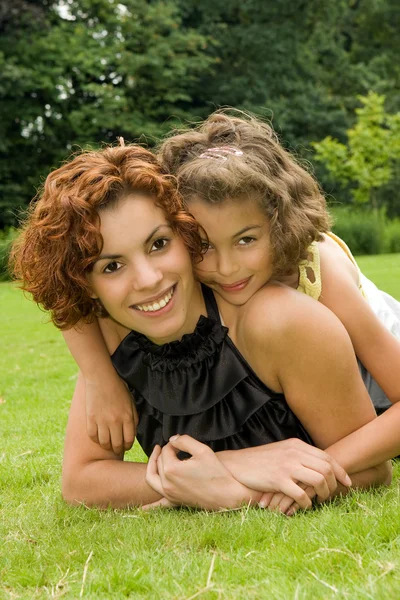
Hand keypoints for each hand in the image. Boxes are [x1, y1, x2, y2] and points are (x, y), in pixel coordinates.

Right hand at [85, 374, 137, 454]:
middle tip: (117, 449)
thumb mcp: (130, 401)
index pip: (129, 439)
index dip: (128, 446)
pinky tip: (98, 437)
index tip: (126, 446)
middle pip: (117, 444)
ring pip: (104, 443)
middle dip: (118, 449)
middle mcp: (115, 421)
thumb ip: (133, 417)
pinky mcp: (91, 419)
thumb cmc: (118, 388)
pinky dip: (96, 440)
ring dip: (107, 446)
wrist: (101, 377)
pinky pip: (93, 436)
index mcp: (127, 416)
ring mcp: (102, 421)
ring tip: (108, 444)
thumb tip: (132, 432)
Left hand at [145, 436, 260, 510]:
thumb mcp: (202, 449)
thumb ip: (184, 440)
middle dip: (165, 452)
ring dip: (152, 467)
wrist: (227, 494)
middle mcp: (166, 483)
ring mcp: (169, 494)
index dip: (173, 443)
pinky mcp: (175, 502)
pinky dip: (150, 506)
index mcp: (171, 469)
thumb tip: (172, 439)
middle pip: (159, 462)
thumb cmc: (216, 471)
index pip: (166, 450)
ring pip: (152, 479)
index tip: (182, 443)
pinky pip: (158, 505)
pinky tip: (142, 509)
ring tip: (156, 457)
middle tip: (174, 447)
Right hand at [217, 439, 350, 509]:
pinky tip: (304, 506)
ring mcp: (287, 466)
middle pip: (327, 469)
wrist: (236, 465)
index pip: (326, 457)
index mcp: (296, 445)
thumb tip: (317, 466)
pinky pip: (302, 494)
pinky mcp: (278, 480)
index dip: (340, 471)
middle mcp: (294, 453)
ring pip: (319, 480)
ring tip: (319, 500)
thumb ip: (298, 456)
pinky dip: (307, 503)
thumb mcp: (281, 451)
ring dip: (323, 494)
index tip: (348, 482)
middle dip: (334, 485)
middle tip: (330, 495)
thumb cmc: (259, 461)